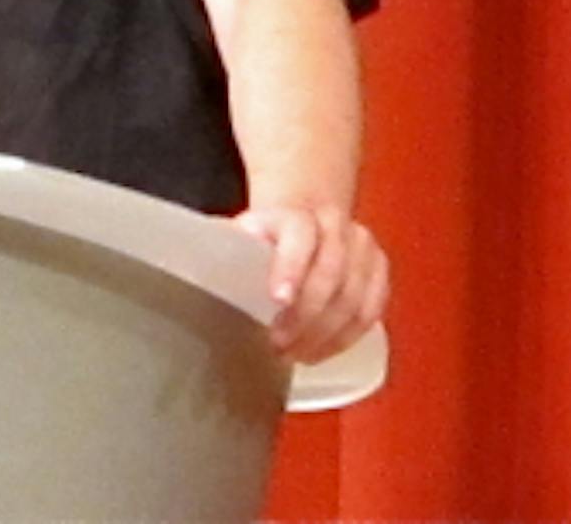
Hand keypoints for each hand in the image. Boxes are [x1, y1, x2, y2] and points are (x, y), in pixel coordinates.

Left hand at [233, 204, 388, 363]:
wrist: (301, 218)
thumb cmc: (262, 239)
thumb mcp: (236, 236)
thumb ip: (222, 251)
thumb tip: (192, 270)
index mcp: (294, 213)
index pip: (299, 234)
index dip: (291, 267)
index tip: (278, 300)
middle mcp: (332, 225)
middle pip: (330, 273)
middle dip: (305, 317)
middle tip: (279, 346)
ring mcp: (361, 245)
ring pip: (354, 295)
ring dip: (326, 334)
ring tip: (296, 355)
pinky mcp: (378, 268)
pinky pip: (372, 308)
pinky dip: (348, 336)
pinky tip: (322, 351)